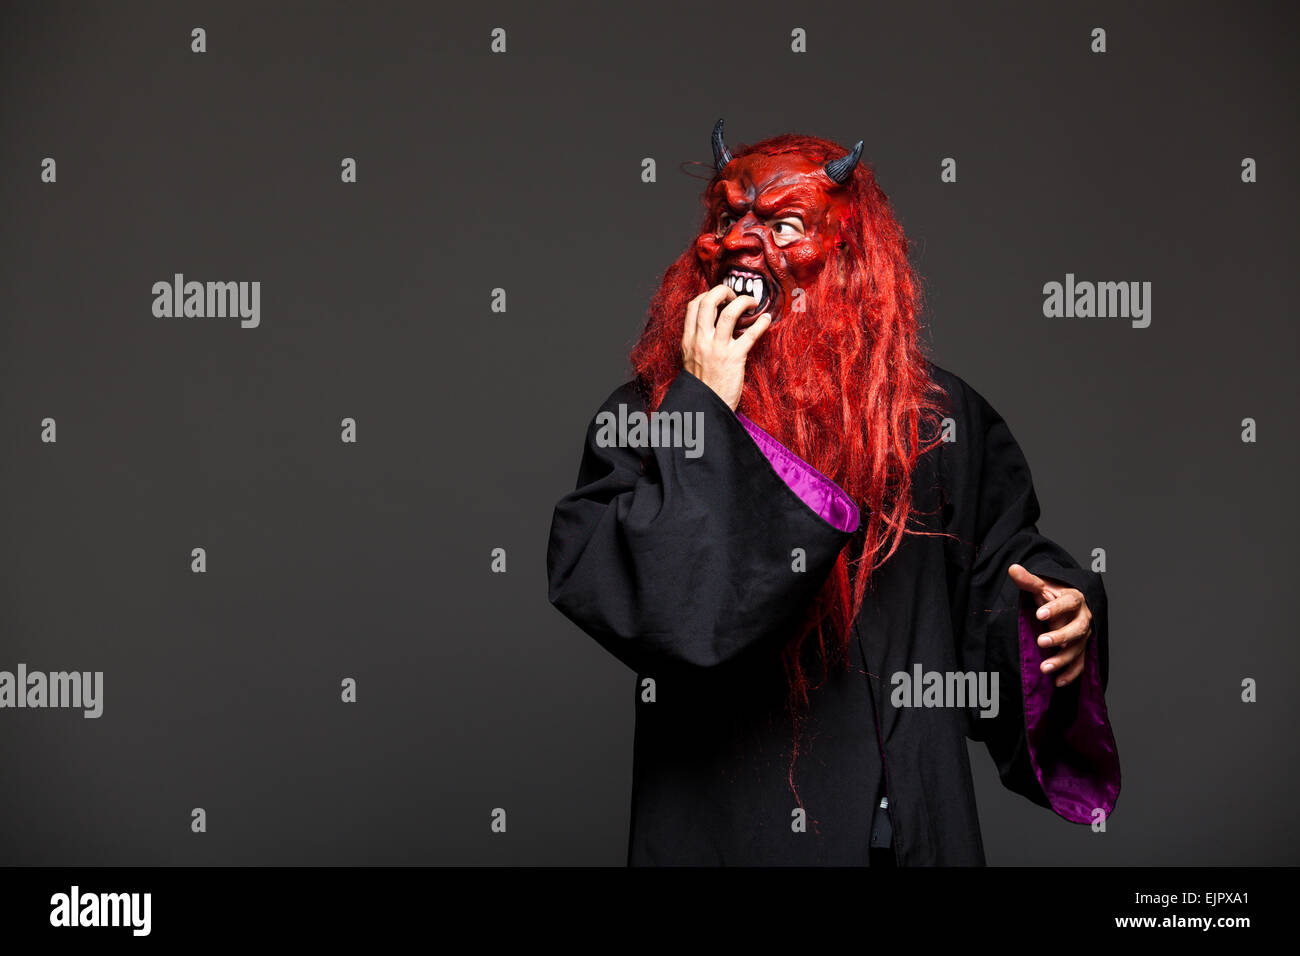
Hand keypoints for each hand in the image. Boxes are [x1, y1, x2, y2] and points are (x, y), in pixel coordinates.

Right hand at [681, 283, 771, 410]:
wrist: (706, 408)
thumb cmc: (701, 386)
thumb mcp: (690, 360)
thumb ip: (697, 342)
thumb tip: (709, 327)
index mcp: (688, 340)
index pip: (693, 306)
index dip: (708, 295)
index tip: (719, 297)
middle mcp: (701, 340)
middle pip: (708, 301)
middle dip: (723, 291)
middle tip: (734, 295)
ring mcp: (717, 348)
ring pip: (729, 312)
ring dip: (743, 301)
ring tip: (752, 303)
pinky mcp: (734, 358)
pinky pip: (750, 335)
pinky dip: (761, 323)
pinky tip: (766, 319)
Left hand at [1008, 563, 1092, 687]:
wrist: (1068, 606)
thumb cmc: (1052, 596)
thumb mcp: (1041, 586)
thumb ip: (1028, 580)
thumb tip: (1012, 568)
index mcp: (1074, 599)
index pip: (1068, 602)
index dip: (1056, 608)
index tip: (1039, 614)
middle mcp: (1083, 618)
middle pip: (1077, 629)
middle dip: (1060, 636)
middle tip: (1041, 641)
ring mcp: (1084, 636)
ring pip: (1078, 649)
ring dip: (1063, 659)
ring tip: (1045, 668)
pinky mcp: (1081, 650)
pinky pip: (1080, 664)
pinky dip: (1071, 673)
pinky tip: (1058, 682)